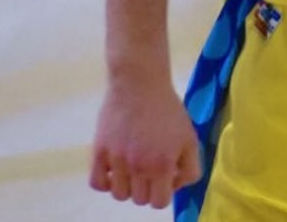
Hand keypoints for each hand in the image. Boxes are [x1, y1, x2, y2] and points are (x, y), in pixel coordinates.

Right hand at [89, 77, 201, 208]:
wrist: (140, 82)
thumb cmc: (168, 109)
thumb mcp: (189, 136)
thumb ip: (189, 166)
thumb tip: (175, 184)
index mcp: (162, 165)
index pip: (159, 203)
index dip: (164, 193)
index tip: (165, 177)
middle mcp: (138, 167)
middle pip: (139, 200)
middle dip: (147, 188)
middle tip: (150, 169)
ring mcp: (116, 160)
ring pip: (118, 195)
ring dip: (127, 186)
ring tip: (132, 167)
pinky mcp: (99, 151)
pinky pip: (97, 183)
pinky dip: (105, 181)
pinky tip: (114, 168)